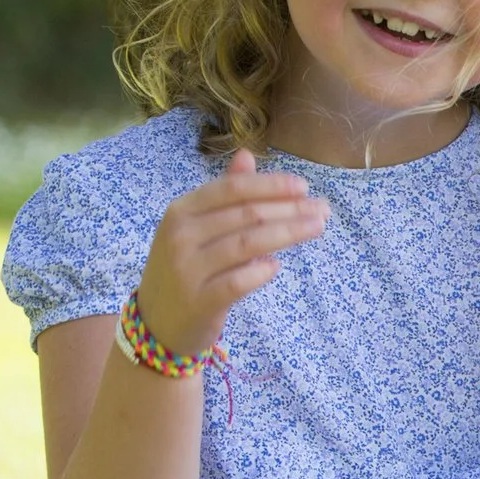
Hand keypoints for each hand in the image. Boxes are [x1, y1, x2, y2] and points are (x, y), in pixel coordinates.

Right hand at [134, 150, 329, 356]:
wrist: (156, 323)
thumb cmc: (185, 269)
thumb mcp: (196, 227)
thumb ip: (223, 193)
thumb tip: (247, 154)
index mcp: (181, 211)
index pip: (232, 189)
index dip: (271, 185)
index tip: (304, 187)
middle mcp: (181, 235)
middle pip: (246, 214)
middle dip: (290, 209)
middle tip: (322, 209)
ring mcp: (187, 269)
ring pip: (248, 244)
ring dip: (288, 233)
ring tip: (316, 228)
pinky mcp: (199, 301)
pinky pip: (238, 282)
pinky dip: (261, 272)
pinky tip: (277, 266)